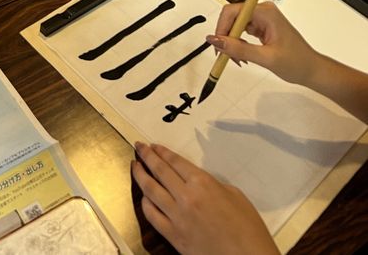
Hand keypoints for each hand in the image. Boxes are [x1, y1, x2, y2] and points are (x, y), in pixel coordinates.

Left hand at [132, 143, 276, 254]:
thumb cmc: (248, 230)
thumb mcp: (234, 195)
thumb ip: (211, 184)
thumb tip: (197, 182)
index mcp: (202, 183)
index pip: (175, 162)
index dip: (162, 152)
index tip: (153, 146)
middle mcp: (186, 197)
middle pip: (160, 171)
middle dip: (146, 156)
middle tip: (138, 147)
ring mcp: (177, 217)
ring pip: (151, 191)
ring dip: (140, 176)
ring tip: (135, 166)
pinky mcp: (174, 236)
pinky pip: (152, 216)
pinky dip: (146, 204)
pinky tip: (144, 197)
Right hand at [208, 0, 317, 84]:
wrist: (312, 70)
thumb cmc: (296, 63)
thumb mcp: (266, 58)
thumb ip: (239, 49)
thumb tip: (214, 40)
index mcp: (265, 12)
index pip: (232, 11)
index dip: (221, 28)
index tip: (218, 47)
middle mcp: (262, 11)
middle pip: (232, 17)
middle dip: (226, 37)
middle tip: (226, 57)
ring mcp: (262, 18)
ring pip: (236, 25)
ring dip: (232, 42)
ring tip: (237, 60)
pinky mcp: (262, 26)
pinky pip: (242, 31)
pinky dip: (238, 44)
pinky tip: (242, 56)